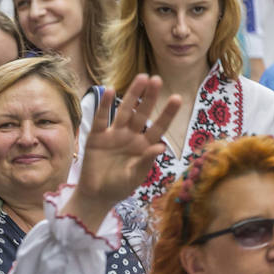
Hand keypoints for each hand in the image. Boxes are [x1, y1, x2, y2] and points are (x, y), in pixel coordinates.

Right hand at [71, 75, 180, 218]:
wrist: (96, 195)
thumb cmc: (119, 188)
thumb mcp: (135, 178)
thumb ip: (145, 162)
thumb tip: (160, 148)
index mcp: (144, 147)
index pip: (159, 127)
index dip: (167, 113)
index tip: (177, 98)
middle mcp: (131, 137)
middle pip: (142, 113)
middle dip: (149, 97)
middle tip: (157, 79)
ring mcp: (114, 135)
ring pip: (124, 111)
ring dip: (132, 95)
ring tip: (141, 78)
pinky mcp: (96, 136)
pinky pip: (102, 119)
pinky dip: (105, 105)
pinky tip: (109, 91)